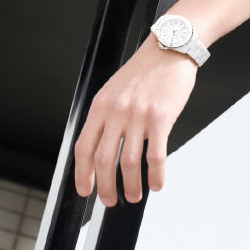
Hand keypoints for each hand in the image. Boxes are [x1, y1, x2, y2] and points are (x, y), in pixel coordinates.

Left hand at [74, 36, 196, 205]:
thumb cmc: (144, 71)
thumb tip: (102, 148)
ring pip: (129, 163)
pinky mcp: (161, 117)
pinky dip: (155, 176)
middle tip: (109, 201)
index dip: (82, 173)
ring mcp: (138, 114)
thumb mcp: (114, 89)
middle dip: (105, 187)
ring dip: (130, 186)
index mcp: (101, 105)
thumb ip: (107, 116)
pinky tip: (156, 184)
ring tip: (133, 194)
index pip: (84, 146)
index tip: (84, 189)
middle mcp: (116, 110)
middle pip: (103, 160)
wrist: (168, 48)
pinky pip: (155, 156)